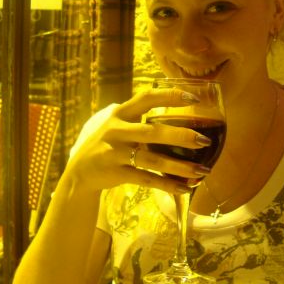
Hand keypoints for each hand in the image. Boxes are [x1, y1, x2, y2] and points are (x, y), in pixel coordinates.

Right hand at [64, 88, 210, 195]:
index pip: (146, 98)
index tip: (193, 98)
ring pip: (152, 159)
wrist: (79, 173)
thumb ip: (141, 120)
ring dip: (180, 166)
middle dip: (181, 136)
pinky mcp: (116, 173)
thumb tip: (179, 115)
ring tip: (202, 171)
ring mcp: (115, 153)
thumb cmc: (108, 145)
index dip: (169, 96)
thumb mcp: (118, 126)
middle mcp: (116, 131)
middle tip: (204, 141)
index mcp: (120, 114)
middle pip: (152, 132)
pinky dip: (167, 185)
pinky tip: (185, 188)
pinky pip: (146, 179)